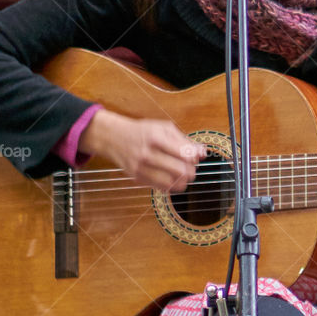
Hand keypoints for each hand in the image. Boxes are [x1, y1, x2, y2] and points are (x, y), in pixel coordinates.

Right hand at [79, 109, 205, 190]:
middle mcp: (148, 154)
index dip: (194, 158)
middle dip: (191, 171)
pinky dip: (171, 185)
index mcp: (156, 138)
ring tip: (182, 175)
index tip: (193, 157)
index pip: (185, 154)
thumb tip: (202, 153)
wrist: (114, 137)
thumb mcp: (164, 128)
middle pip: (181, 171)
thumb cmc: (143, 131)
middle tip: (190, 168)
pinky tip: (171, 178)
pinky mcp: (137, 178)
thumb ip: (184, 140)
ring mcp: (141, 168)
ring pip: (172, 184)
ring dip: (183, 181)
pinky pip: (161, 188)